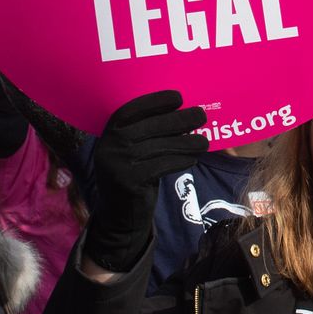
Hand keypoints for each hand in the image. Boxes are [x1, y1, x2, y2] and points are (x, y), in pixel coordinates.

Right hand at [81, 91, 207, 275]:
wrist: (120, 216)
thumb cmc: (135, 176)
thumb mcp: (134, 152)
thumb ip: (148, 134)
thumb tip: (185, 113)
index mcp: (109, 133)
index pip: (130, 110)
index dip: (154, 101)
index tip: (178, 97)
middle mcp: (110, 146)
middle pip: (150, 126)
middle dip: (179, 119)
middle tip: (201, 115)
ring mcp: (117, 164)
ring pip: (160, 146)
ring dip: (186, 142)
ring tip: (204, 142)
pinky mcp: (129, 181)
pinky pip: (162, 165)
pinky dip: (180, 161)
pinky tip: (192, 159)